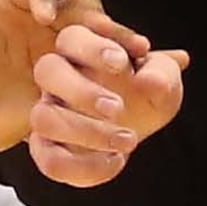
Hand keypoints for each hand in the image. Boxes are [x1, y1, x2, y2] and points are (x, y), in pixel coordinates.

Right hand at [23, 0, 188, 188]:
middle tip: (118, 108)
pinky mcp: (48, 148)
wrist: (138, 127)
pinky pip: (50, 161)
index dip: (92, 48)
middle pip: (46, 70)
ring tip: (127, 141)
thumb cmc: (147, 94)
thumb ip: (162, 74)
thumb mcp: (164, 80)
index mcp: (80, 49)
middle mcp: (56, 79)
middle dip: (81, 90)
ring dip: (85, 132)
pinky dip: (85, 167)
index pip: (71, 37)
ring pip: (42, 118)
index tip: (122, 63)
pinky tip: (117, 161)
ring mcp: (47, 113)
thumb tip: (150, 82)